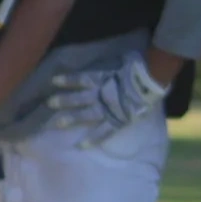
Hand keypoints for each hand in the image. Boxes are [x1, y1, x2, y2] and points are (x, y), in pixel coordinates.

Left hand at [46, 49, 167, 144]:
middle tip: (49, 103)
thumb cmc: (140, 71)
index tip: (54, 80)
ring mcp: (108, 109)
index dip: (68, 80)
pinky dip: (93, 139)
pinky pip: (104, 132)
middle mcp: (101, 94)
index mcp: (103, 79)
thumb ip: (121, 60)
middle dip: (64, 101)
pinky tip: (81, 146)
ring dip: (72, 119)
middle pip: (79, 98)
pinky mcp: (117, 121)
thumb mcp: (127, 61)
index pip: (81, 79)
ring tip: (57, 123)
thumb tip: (123, 55)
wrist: (151, 84)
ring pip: (86, 115)